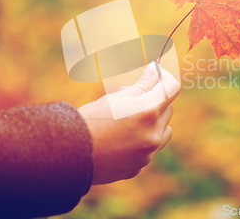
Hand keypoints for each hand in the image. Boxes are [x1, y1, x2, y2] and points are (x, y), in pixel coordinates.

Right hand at [78, 62, 179, 184]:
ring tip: (130, 119)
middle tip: (132, 96)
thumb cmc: (89, 120)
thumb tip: (156, 72)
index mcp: (148, 112)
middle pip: (168, 110)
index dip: (165, 77)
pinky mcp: (138, 167)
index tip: (156, 73)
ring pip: (164, 132)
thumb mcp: (115, 98)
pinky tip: (120, 139)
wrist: (67, 154)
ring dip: (154, 123)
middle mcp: (152, 134)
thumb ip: (141, 86)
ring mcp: (146, 154)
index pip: (172, 88)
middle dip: (156, 100)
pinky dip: (141, 141)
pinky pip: (149, 150)